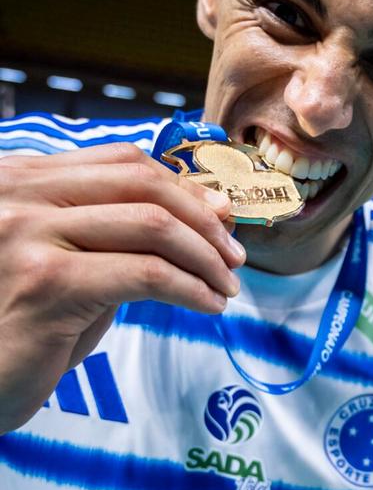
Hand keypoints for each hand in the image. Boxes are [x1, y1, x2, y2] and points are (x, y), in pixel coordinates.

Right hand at [0, 143, 243, 432]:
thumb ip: (115, 233)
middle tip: (234, 255)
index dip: (182, 186)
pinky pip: (145, 275)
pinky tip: (207, 306)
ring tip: (226, 285)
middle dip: (202, 219)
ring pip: (151, 225)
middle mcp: (17, 194)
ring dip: (205, 257)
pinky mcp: (47, 283)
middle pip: (141, 184)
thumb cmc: (17, 327)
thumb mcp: (63, 262)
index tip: (220, 216)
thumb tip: (207, 213)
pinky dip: (191, 289)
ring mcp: (28, 234)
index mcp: (18, 177)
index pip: (120, 161)